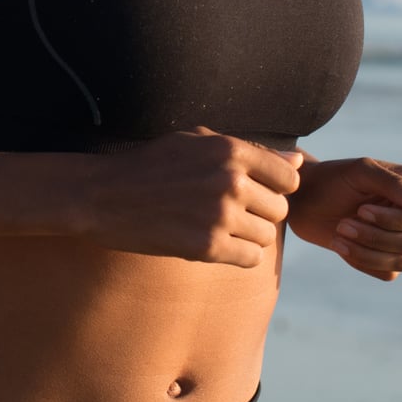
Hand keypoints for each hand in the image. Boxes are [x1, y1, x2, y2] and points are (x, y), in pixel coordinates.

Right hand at [77, 126, 301, 268]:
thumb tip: (298, 162)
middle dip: (259, 214)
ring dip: (248, 237)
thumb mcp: (197, 142)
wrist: (102, 195)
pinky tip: (213, 245)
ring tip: (217, 229)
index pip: (289, 178)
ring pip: (266, 237)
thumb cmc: (150, 165)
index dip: (274, 188)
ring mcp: (220, 215)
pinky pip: (250, 259)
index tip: (251, 193)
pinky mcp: (206, 247)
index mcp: (231, 150)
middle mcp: (231, 181)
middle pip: (280, 210)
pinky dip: (237, 256)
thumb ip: (251, 152)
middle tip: (227, 214)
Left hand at [285, 157, 401, 281]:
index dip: (395, 220)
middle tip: (344, 224)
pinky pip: (388, 273)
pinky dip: (362, 261)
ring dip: (367, 251)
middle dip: (376, 237)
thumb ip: (396, 185)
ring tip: (340, 232)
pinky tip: (340, 244)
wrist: (306, 197)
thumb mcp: (362, 173)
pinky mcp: (388, 258)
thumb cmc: (335, 178)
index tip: (362, 210)